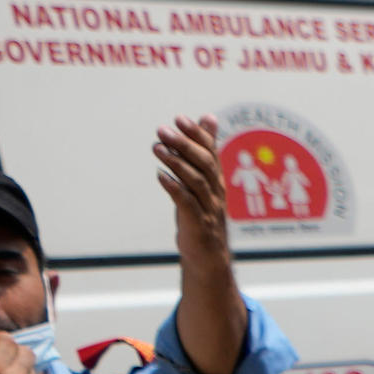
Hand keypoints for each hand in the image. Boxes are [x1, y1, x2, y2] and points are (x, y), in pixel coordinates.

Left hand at [149, 114, 227, 256]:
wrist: (208, 256)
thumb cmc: (204, 213)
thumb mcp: (204, 180)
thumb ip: (206, 149)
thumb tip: (209, 117)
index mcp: (217, 179)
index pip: (210, 151)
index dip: (197, 134)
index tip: (179, 119)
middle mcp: (215, 191)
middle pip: (204, 163)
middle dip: (184, 145)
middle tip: (162, 130)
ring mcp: (209, 208)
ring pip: (196, 181)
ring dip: (176, 163)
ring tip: (157, 148)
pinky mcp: (198, 224)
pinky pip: (188, 204)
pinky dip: (175, 188)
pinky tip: (161, 176)